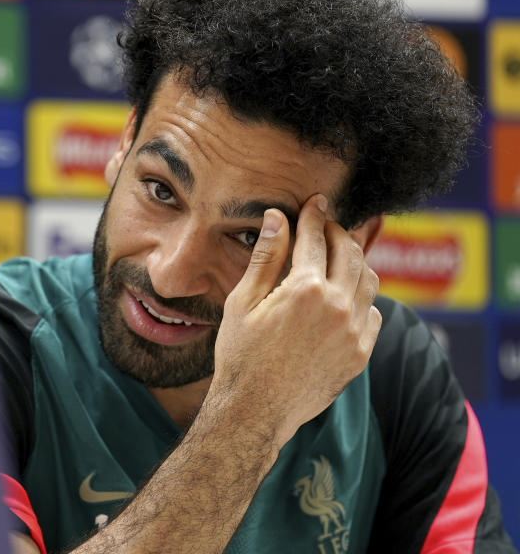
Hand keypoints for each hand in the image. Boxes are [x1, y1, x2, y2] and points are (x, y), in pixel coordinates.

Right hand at [210, 194, 381, 445]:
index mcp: (306, 289)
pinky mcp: (361, 353)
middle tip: (325, 225)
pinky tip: (343, 297)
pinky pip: (373, 313)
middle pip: (351, 252)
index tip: (314, 202)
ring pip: (370, 280)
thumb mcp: (243, 302)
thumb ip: (266, 258)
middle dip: (338, 232)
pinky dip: (362, 297)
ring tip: (338, 256)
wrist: (256, 411)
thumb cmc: (240, 355)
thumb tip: (278, 218)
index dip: (314, 216)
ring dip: (355, 261)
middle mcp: (338, 306)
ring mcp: (355, 332)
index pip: (316, 238)